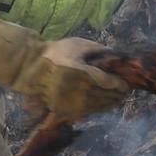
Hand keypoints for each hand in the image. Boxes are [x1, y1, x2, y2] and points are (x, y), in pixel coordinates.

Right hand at [15, 38, 129, 119]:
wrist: (29, 67)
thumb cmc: (56, 53)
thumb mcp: (78, 45)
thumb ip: (99, 51)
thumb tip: (118, 57)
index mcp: (80, 73)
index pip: (107, 82)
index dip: (120, 84)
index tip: (127, 83)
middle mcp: (76, 91)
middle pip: (105, 96)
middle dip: (117, 94)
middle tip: (125, 91)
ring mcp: (70, 103)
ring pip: (98, 106)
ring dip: (110, 103)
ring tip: (117, 98)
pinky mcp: (65, 110)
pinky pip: (87, 111)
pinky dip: (98, 108)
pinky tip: (104, 103)